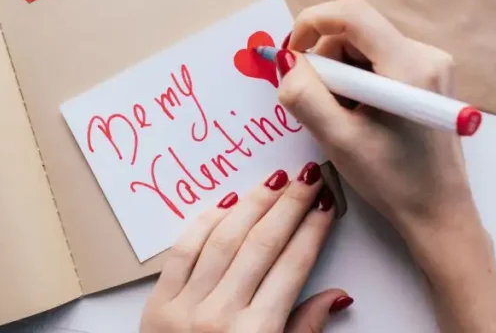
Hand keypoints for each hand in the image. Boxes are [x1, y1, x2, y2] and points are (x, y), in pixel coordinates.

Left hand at [141, 165, 351, 332]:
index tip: (327, 205)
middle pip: (261, 245)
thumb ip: (304, 331)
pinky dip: (204, 223)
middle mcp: (220, 315)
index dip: (312, 232)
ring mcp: (185, 307)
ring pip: (223, 240)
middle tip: (308, 178)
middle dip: (289, 207)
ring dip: (252, 205)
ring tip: (275, 181)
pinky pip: (182, 251)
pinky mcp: (157, 304)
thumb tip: (338, 295)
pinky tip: (226, 203)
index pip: (292, 268)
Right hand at [275, 0, 495, 331]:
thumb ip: (304, 94)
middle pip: (356, 31)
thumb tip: (288, 63)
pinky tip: (361, 116)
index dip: (311, 23)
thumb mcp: (337, 139)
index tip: (291, 55)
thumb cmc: (392, 180)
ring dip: (342, 75)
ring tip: (343, 116)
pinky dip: (358, 82)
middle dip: (327, 60)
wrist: (438, 212)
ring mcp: (432, 64)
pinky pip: (379, 62)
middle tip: (319, 103)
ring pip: (365, 48)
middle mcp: (426, 54)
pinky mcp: (430, 78)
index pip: (351, 13)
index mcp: (408, 65)